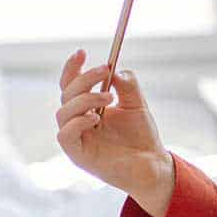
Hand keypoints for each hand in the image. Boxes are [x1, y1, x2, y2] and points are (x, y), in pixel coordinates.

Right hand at [55, 50, 172, 215]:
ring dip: (84, 98)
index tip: (82, 52)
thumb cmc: (142, 135)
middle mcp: (78, 121)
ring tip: (108, 97)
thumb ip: (127, 85)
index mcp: (88, 108)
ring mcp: (77, 138)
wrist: (153, 164)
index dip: (72, 68)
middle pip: (66, 94)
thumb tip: (116, 69)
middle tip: (105, 70)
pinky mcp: (78, 155)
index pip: (71, 85)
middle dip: (83, 78)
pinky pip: (65, 135)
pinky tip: (96, 117)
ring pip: (63, 112)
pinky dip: (78, 122)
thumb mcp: (137, 103)